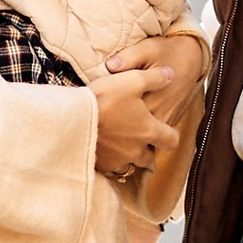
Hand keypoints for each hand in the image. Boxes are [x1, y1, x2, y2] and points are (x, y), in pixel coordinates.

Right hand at [92, 51, 179, 176]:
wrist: (71, 118)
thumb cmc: (104, 99)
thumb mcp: (132, 80)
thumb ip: (154, 78)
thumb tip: (170, 74)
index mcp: (148, 130)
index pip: (171, 141)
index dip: (171, 136)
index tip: (166, 131)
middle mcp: (136, 150)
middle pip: (149, 158)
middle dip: (147, 149)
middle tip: (139, 137)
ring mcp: (118, 160)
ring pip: (129, 164)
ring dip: (127, 156)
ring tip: (119, 143)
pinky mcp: (100, 165)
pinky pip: (110, 168)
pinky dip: (109, 160)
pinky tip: (103, 148)